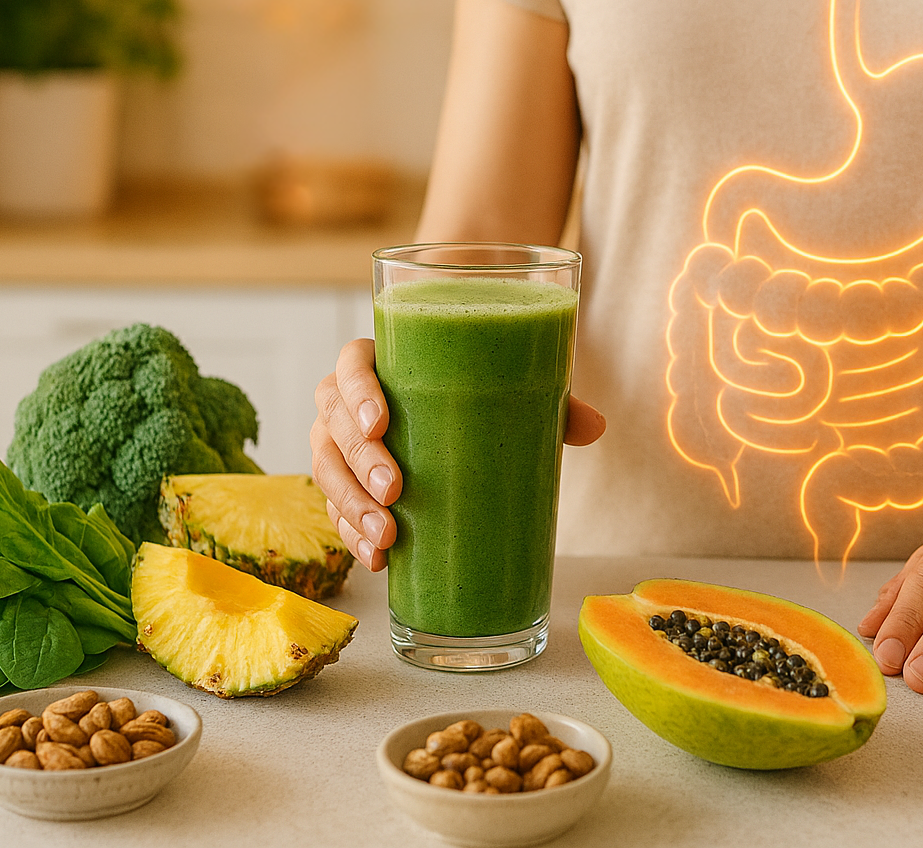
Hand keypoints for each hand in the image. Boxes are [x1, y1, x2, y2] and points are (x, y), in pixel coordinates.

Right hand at [310, 338, 606, 569]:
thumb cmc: (481, 401)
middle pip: (331, 423)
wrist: (464, 432)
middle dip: (358, 460)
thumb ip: (550, 404)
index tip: (381, 421)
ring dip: (350, 506)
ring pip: (326, 471)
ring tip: (388, 536)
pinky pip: (334, 511)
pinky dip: (351, 536)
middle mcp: (350, 404)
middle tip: (394, 490)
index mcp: (385, 364)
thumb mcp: (512, 396)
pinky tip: (378, 559)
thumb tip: (596, 426)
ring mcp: (342, 448)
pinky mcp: (346, 488)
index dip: (357, 390)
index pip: (351, 364)